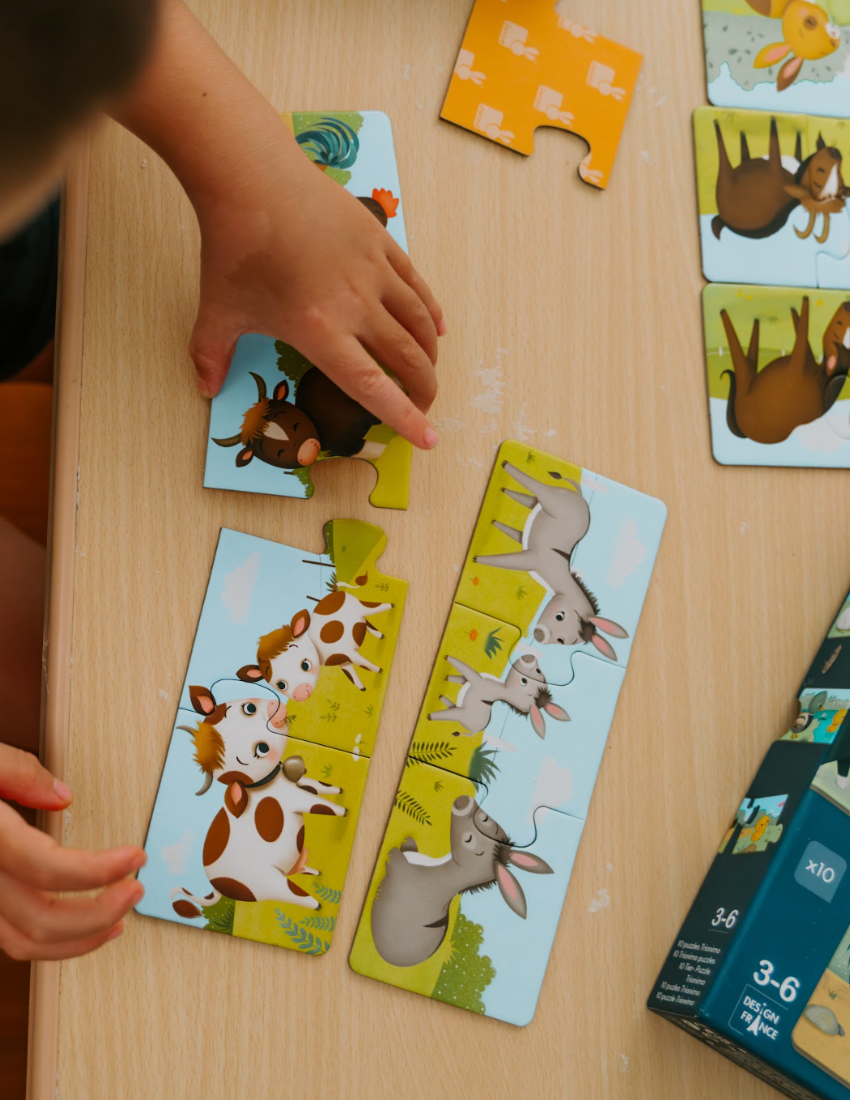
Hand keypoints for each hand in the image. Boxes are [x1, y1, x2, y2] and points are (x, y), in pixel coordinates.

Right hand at [0, 744, 145, 960]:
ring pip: (22, 945)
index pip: (49, 869)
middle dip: (100, 912)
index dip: (101, 870)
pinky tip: (77, 926)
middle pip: (41, 921)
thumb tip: (63, 796)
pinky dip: (48, 942)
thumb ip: (18, 772)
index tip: (136, 858)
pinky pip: (6, 939)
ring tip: (118, 917)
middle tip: (136, 890)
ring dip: (79, 940)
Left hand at [112, 1, 445, 450]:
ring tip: (429, 370)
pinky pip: (416, 284)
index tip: (428, 438)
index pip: (371, 385)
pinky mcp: (379, 241)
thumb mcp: (217, 309)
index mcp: (320, 329)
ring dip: (429, 352)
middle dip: (423, 389)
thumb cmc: (235, 248)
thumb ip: (212, 354)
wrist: (251, 177)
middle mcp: (356, 305)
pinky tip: (436, 326)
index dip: (403, 416)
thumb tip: (204, 388)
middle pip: (406, 358)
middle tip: (425, 405)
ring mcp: (373, 271)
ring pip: (418, 321)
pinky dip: (430, 310)